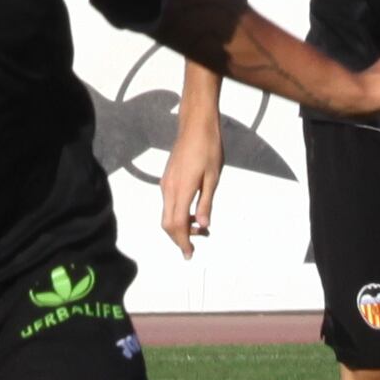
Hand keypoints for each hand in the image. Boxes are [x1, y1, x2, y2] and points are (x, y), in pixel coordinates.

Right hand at [160, 92, 224, 249]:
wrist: (196, 124)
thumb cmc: (208, 148)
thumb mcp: (213, 178)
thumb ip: (206, 203)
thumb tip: (204, 225)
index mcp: (181, 189)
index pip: (176, 225)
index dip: (182, 242)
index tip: (189, 254)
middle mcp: (169, 188)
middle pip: (167, 223)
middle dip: (180, 238)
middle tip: (198, 244)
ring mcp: (166, 183)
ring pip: (167, 214)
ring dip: (181, 226)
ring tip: (202, 228)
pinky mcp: (167, 179)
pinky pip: (169, 203)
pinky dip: (179, 214)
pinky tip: (194, 212)